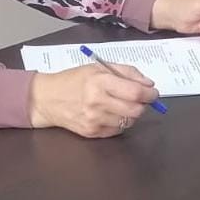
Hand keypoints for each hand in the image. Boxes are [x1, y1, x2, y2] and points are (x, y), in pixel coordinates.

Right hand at [28, 64, 159, 137]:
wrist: (47, 99)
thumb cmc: (75, 79)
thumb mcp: (100, 67)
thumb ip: (127, 72)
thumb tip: (149, 85)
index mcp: (100, 82)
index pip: (136, 93)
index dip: (150, 93)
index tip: (152, 92)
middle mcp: (97, 103)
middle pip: (136, 110)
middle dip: (144, 104)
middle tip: (140, 99)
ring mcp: (94, 120)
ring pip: (129, 121)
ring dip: (132, 113)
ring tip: (122, 104)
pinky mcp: (92, 133)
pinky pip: (118, 130)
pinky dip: (120, 121)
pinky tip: (110, 112)